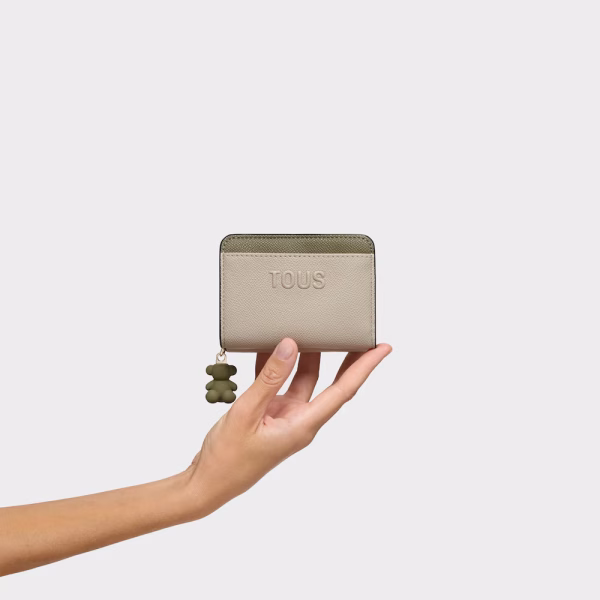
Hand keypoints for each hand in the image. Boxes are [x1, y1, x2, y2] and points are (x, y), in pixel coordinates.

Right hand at [185, 338, 391, 516]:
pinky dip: (275, 366)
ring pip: (303, 380)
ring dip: (305, 357)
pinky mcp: (270, 414)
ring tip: (311, 330)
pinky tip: (269, 348)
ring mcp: (285, 416)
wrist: (208, 482)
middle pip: (330, 383)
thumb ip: (270, 378)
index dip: (364, 368)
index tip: (382, 348)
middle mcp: (300, 420)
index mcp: (304, 425)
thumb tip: (290, 346)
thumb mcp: (248, 412)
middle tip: (355, 333)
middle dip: (345, 358)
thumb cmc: (228, 458)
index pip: (344, 390)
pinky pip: (278, 384)